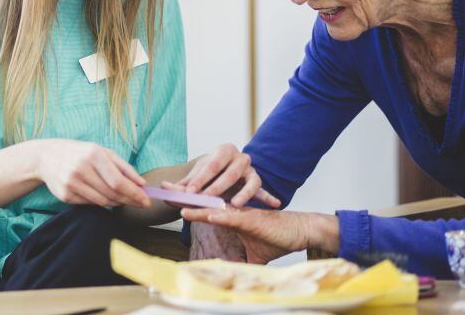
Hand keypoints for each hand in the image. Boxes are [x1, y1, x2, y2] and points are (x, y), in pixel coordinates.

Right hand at [34, 139, 149, 208]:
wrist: (47, 156)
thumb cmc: (80, 152)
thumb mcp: (102, 151)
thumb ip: (123, 167)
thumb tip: (142, 184)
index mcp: (93, 155)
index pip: (118, 181)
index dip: (134, 193)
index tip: (146, 200)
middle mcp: (81, 169)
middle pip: (112, 193)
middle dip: (129, 200)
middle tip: (141, 203)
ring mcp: (71, 183)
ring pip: (102, 202)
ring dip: (116, 203)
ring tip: (123, 199)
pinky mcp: (65, 195)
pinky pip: (90, 204)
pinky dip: (101, 203)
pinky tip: (104, 197)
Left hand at [162, 144, 281, 207]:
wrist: (224, 169)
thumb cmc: (209, 173)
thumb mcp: (196, 175)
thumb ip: (181, 184)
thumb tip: (163, 187)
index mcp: (223, 150)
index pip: (211, 165)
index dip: (200, 178)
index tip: (189, 192)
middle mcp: (239, 157)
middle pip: (230, 173)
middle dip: (217, 187)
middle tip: (206, 199)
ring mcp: (251, 169)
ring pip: (250, 181)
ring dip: (243, 194)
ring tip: (236, 205)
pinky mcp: (258, 182)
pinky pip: (263, 191)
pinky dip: (268, 197)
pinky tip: (276, 204)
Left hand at [182, 207, 336, 264]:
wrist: (300, 232)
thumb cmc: (278, 239)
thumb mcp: (253, 255)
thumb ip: (241, 261)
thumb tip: (230, 275)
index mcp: (231, 216)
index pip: (205, 208)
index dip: (188, 203)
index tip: (170, 199)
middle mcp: (234, 211)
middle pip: (205, 202)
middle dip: (184, 195)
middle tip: (164, 188)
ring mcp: (242, 213)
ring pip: (215, 207)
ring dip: (196, 205)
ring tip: (178, 202)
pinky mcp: (251, 219)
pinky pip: (232, 216)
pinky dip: (219, 215)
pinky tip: (206, 214)